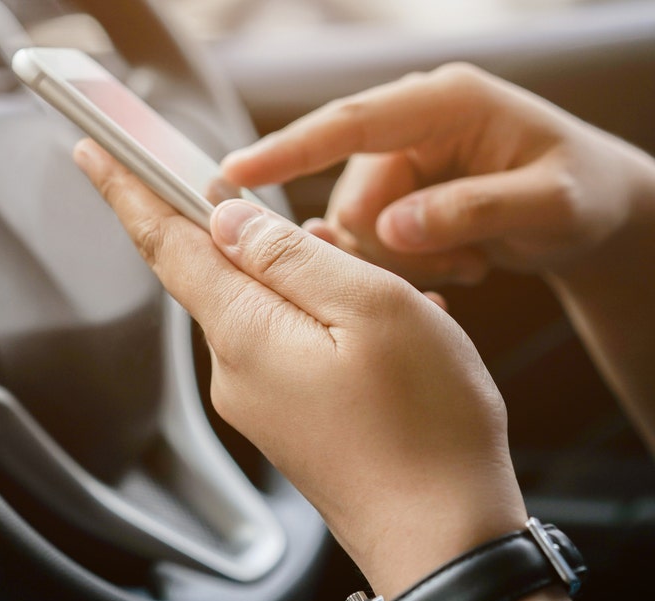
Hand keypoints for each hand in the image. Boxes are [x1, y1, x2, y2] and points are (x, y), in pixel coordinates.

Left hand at [73, 139, 525, 598]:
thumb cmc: (424, 426)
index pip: (166, 243)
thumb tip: (228, 218)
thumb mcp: (372, 308)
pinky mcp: (286, 421)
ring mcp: (258, 401)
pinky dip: (334, 324)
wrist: (443, 542)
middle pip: (222, 272)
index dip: (129, 190)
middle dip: (261, 238)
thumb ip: (291, 257)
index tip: (95, 150)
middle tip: (324, 232)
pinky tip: (389, 335)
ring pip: (268, 308)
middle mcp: (234, 368)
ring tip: (391, 300)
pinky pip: (293, 347)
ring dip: (316, 284)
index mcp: (244, 330)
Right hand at [221, 63, 654, 286]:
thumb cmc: (586, 194)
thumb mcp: (550, 204)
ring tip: (469, 263)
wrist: (597, 210)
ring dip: (404, 263)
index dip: (289, 150)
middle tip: (460, 268)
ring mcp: (400, 161)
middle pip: (350, 198)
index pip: (350, 124)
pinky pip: (368, 244)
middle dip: (390, 248)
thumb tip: (389, 229)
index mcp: (444, 102)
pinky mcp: (395, 194)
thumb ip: (471, 212)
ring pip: (355, 231)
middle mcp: (411, 125)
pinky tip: (458, 263)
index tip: (234, 174)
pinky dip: (407, 267)